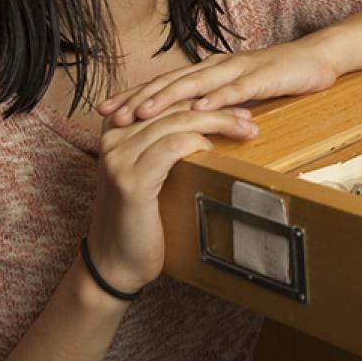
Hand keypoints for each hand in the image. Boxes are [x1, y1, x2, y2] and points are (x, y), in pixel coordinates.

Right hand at [85, 101, 255, 293]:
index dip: (202, 96)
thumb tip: (207, 126)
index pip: (165, 98)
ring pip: (177, 122)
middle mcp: (114, 138)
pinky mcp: (131, 180)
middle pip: (173, 106)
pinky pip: (171, 147)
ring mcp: (119, 158)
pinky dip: (196, 142)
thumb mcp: (149, 174)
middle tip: (247, 115)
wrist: (114, 263)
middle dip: (216, 107)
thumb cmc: (139, 220)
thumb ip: (164, 146)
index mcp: (117, 130)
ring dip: (217, 122)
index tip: (235, 103)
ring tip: (245, 129)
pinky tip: (213, 148)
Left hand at [96, 37, 343, 126]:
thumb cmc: (279, 76)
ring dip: (167, 97)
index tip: (105, 111)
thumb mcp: (239, 92)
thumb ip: (214, 103)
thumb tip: (185, 124)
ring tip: (143, 112)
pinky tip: (199, 108)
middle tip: (111, 115)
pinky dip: (216, 98)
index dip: (133, 96)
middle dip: (138, 99)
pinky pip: (237, 88)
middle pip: (171, 82)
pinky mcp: (263, 76)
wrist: (319, 57)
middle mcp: (217, 66)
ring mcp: (239, 69)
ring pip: (196, 83)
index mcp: (209, 71)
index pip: (165, 83)